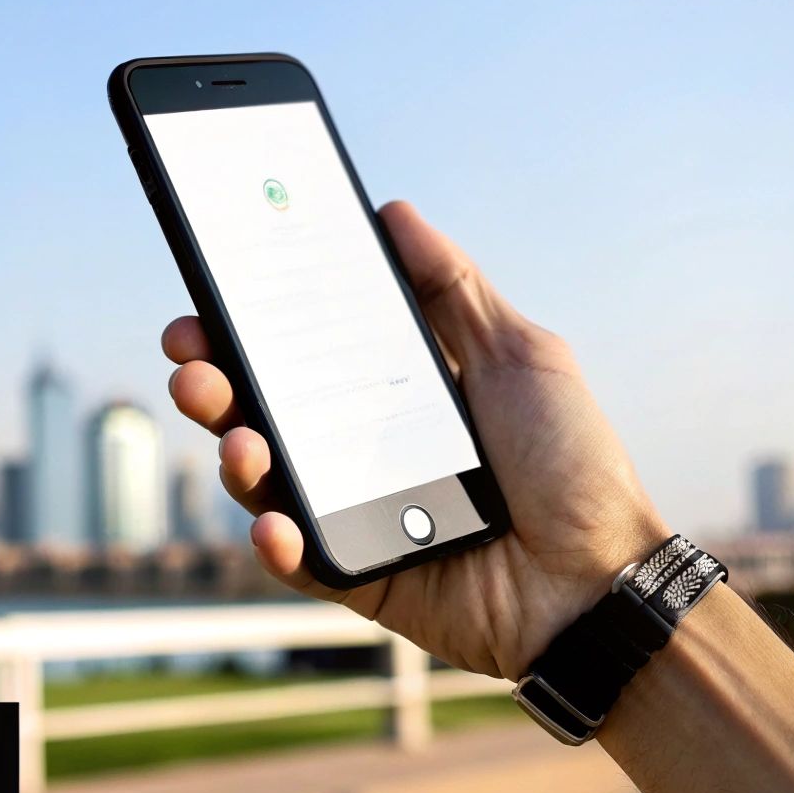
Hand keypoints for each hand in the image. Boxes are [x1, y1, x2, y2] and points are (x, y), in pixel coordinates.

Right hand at [163, 201, 667, 678]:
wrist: (602, 580)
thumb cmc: (572, 465)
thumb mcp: (521, 356)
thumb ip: (454, 289)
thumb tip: (394, 212)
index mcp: (387, 393)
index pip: (298, 351)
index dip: (246, 325)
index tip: (209, 296)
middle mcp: (355, 449)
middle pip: (260, 410)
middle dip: (213, 383)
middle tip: (191, 362)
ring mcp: (349, 514)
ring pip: (264, 481)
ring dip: (235, 455)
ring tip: (236, 440)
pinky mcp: (353, 574)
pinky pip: (296, 559)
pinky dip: (276, 542)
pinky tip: (274, 523)